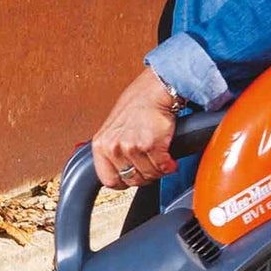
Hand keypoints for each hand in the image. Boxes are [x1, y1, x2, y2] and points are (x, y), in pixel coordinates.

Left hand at [92, 68, 179, 188]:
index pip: (108, 180)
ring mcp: (131, 146)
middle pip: (131, 179)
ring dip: (158, 171)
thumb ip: (112, 150)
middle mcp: (114, 147)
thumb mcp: (113, 128)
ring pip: (148, 175)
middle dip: (144, 176)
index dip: (123, 182)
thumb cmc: (137, 104)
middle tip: (151, 167)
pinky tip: (170, 160)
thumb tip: (119, 170)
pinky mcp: (151, 145)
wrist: (155, 89)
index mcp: (101, 145)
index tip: (133, 178)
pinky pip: (162, 167)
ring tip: (160, 161)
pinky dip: (169, 166)